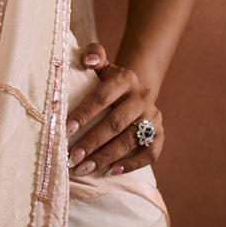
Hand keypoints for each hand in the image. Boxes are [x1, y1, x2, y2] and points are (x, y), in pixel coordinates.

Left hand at [65, 43, 162, 177]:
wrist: (135, 91)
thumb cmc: (108, 81)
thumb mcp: (101, 65)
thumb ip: (93, 55)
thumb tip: (88, 60)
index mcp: (125, 78)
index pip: (102, 96)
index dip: (84, 113)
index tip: (65, 130)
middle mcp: (142, 97)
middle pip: (115, 123)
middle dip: (92, 142)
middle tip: (73, 157)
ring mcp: (153, 116)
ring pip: (130, 140)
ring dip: (106, 157)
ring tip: (85, 169)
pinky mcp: (160, 134)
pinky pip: (149, 153)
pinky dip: (131, 164)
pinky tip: (111, 172)